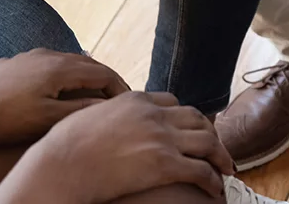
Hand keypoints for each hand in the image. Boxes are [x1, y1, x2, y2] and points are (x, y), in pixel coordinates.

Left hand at [0, 49, 129, 144]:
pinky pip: (49, 65)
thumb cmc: (4, 118)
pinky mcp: (15, 63)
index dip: (120, 87)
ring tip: (94, 94)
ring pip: (68, 62)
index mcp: (59, 68)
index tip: (130, 102)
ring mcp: (30, 56)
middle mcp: (48, 55)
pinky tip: (59, 89)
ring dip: (85, 76)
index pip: (103, 73)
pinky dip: (64, 76)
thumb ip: (80, 110)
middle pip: (88, 63)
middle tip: (118, 97)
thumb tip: (107, 105)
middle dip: (106, 80)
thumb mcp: (47, 119)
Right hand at [0, 92, 233, 203]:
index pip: (172, 102)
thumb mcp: (90, 114)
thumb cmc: (66, 145)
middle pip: (196, 118)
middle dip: (211, 133)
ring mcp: (161, 138)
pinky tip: (215, 188)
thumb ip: (109, 112)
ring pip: (207, 141)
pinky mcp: (165, 164)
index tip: (191, 128)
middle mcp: (153, 114)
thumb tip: (107, 118)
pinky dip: (213, 179)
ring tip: (225, 168)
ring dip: (220, 156)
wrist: (62, 164)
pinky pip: (201, 170)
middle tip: (216, 148)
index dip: (186, 117)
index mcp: (135, 100)